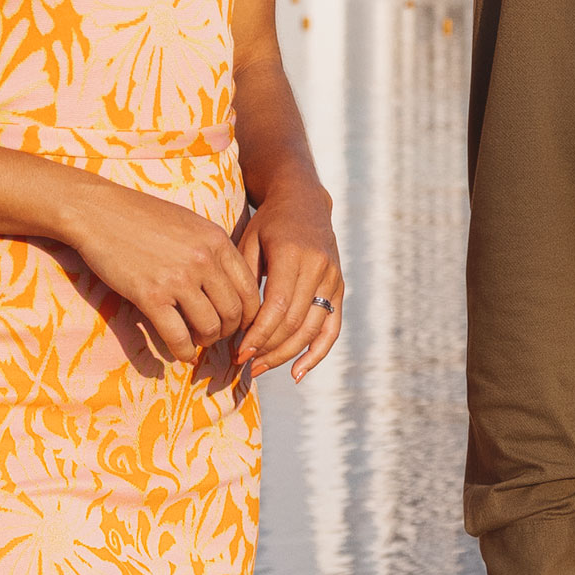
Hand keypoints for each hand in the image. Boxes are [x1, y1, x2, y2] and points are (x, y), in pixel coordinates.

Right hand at [65, 182, 259, 366]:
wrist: (99, 212)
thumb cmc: (143, 217)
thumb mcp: (190, 224)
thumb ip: (213, 251)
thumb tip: (229, 286)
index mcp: (217, 240)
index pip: (250, 290)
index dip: (248, 315)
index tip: (237, 324)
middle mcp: (203, 259)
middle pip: (234, 313)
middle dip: (228, 332)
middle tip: (214, 336)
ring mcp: (178, 278)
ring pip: (209, 328)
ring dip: (205, 342)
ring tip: (196, 341)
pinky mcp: (150, 295)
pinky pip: (178, 337)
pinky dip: (183, 352)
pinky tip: (181, 353)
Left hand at [229, 176, 345, 378]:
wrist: (303, 201)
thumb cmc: (267, 223)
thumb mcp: (249, 242)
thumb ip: (244, 280)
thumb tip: (235, 326)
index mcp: (293, 254)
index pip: (278, 306)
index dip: (259, 334)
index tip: (239, 353)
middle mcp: (319, 266)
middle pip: (295, 322)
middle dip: (268, 348)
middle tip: (244, 365)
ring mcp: (334, 278)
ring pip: (312, 329)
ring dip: (286, 355)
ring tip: (260, 368)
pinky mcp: (339, 287)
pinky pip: (332, 328)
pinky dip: (317, 354)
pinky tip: (298, 373)